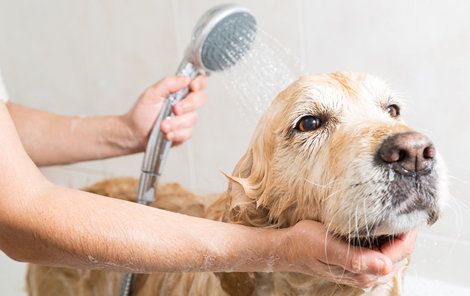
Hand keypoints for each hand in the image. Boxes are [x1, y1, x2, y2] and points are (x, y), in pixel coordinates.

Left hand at [123, 75, 207, 149]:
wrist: (134, 133)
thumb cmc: (142, 112)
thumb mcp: (152, 93)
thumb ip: (169, 83)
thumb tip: (186, 78)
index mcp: (179, 91)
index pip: (198, 82)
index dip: (199, 83)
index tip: (192, 86)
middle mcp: (186, 104)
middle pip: (200, 99)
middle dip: (188, 105)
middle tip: (175, 109)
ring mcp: (186, 119)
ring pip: (192, 118)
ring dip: (176, 123)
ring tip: (162, 126)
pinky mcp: (184, 133)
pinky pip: (187, 133)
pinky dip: (176, 134)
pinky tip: (167, 134)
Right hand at [276, 220, 416, 288]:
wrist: (287, 248)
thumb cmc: (304, 243)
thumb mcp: (327, 246)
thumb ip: (356, 258)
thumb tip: (386, 266)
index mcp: (361, 271)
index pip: (398, 254)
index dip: (408, 235)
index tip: (412, 215)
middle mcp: (364, 275)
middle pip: (398, 256)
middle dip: (405, 237)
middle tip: (407, 212)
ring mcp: (360, 271)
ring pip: (390, 256)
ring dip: (396, 240)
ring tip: (397, 218)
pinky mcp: (355, 265)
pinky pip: (379, 254)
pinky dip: (385, 242)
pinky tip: (381, 229)